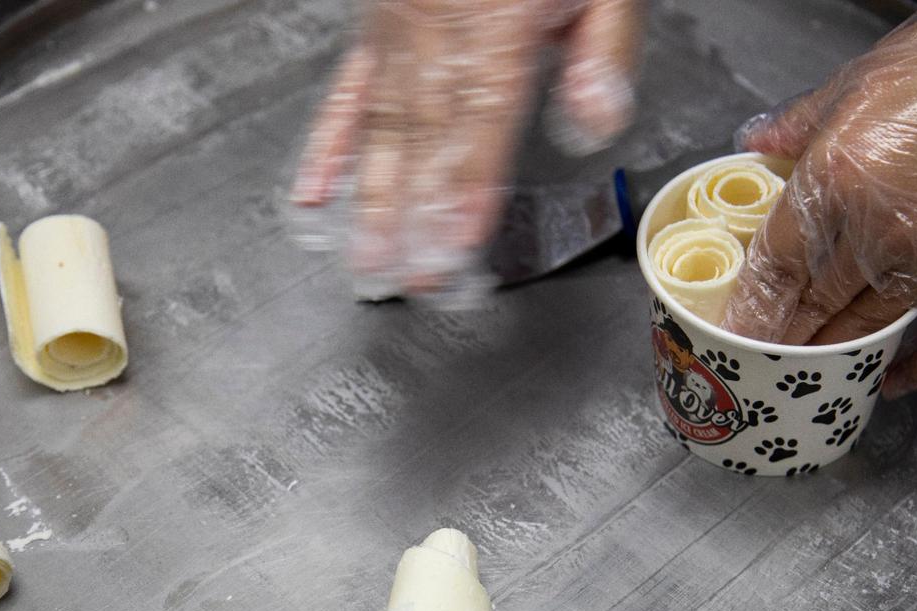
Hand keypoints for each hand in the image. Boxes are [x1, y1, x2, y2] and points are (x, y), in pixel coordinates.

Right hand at [291, 0, 643, 293]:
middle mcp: (439, 33)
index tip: (452, 247)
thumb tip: (594, 121)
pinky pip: (346, 93)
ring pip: (381, 127)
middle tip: (407, 279)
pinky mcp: (375, 31)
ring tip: (363, 258)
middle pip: (425, 140)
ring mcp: (398, 33)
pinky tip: (314, 190)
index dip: (464, 190)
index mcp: (500, 24)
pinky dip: (329, 145)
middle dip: (415, 217)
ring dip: (371, 199)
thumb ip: (602, 47)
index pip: (481, 124)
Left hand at [723, 1, 916, 397]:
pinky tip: (893, 379)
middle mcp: (882, 230)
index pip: (776, 263)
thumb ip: (799, 120)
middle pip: (815, 301)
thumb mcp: (857, 80)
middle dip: (782, 334)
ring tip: (805, 367)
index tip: (731, 336)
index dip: (750, 307)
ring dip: (834, 348)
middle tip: (756, 358)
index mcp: (837, 181)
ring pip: (870, 323)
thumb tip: (758, 143)